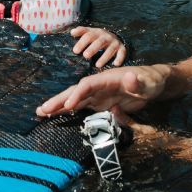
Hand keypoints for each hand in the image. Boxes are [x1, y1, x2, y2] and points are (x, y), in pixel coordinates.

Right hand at [36, 65, 168, 116]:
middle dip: (59, 100)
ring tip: (40, 113)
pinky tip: (55, 115)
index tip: (68, 106)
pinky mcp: (99, 102)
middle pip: (75, 91)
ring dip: (58, 106)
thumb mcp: (148, 82)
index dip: (77, 94)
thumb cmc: (150, 81)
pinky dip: (67, 110)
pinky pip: (80, 106)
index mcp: (107, 78)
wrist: (151, 83)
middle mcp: (99, 85)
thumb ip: (138, 82)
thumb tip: (130, 76)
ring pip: (74, 99)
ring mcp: (98, 94)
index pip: (88, 85)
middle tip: (42, 110)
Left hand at [70, 26, 126, 67]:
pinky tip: (116, 64)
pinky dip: (119, 58)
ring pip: (110, 49)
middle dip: (92, 49)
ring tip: (97, 65)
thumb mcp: (90, 32)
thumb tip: (72, 32)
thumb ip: (81, 31)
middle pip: (99, 42)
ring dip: (104, 57)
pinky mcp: (121, 48)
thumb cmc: (98, 37)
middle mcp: (106, 37)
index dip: (82, 43)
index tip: (75, 51)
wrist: (115, 36)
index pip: (88, 36)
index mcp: (96, 33)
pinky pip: (122, 53)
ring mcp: (114, 42)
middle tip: (85, 56)